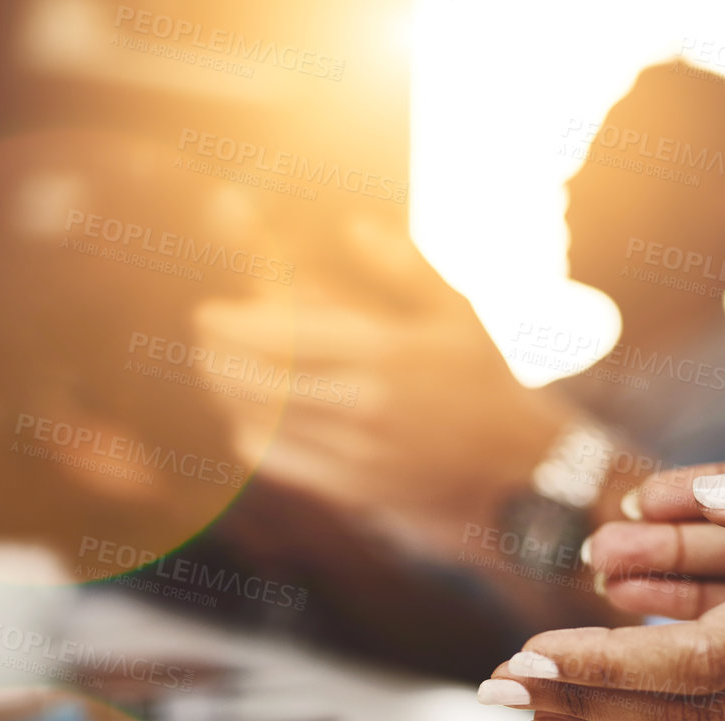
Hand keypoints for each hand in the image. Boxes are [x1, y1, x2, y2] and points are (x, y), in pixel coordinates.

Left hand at [194, 216, 581, 558]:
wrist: (521, 473)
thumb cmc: (488, 384)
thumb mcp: (459, 313)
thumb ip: (405, 265)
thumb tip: (354, 227)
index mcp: (385, 353)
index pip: (280, 335)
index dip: (230, 324)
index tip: (209, 313)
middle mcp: (362, 405)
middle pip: (255, 379)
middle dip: (215, 356)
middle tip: (204, 340)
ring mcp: (354, 453)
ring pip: (259, 421)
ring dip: (226, 395)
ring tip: (218, 373)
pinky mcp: (352, 490)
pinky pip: (278, 462)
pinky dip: (250, 437)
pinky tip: (246, 420)